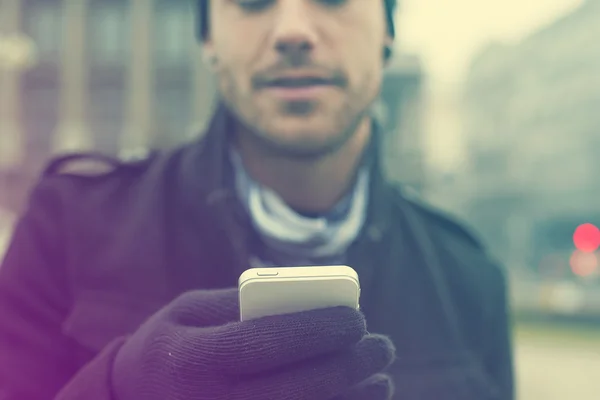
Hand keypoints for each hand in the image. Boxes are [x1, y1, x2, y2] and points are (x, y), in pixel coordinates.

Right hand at [111, 288, 394, 399]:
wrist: (133, 399)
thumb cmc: (170, 344)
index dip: (315, 329)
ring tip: (381, 380)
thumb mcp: (189, 310)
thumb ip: (240, 303)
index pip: (262, 342)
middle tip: (382, 346)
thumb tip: (306, 300)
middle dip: (347, 366)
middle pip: (293, 387)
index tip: (357, 317)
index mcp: (193, 358)